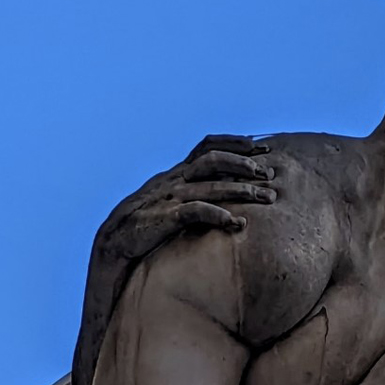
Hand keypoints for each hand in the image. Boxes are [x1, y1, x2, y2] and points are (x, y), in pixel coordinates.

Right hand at [97, 134, 276, 265]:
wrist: (114, 241)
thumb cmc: (148, 222)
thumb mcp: (171, 199)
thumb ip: (194, 190)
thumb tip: (227, 188)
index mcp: (177, 172)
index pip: (207, 146)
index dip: (235, 142)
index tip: (262, 147)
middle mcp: (175, 180)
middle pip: (214, 161)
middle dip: (245, 165)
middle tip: (270, 175)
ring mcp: (170, 198)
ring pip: (211, 187)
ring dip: (242, 190)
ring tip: (267, 199)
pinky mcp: (164, 219)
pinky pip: (194, 212)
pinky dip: (218, 215)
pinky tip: (236, 223)